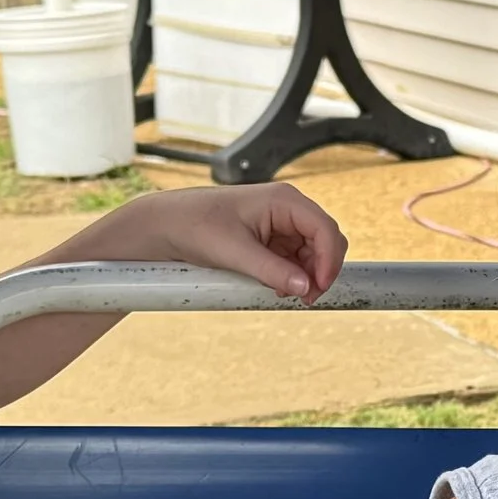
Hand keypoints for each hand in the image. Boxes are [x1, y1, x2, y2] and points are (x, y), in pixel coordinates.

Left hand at [79, 184, 347, 299]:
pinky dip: (292, 275)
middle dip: (321, 270)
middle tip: (306, 298)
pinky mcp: (271, 238)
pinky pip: (294, 259)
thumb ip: (274, 270)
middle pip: (325, 241)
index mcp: (284, 200)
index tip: (318, 287)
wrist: (168, 225)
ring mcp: (281, 223)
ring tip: (286, 293)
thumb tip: (306, 287)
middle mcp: (288, 208)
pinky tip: (277, 287)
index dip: (329, 260)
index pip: (325, 229)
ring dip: (307, 276)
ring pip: (312, 253)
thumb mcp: (236, 253)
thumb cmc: (197, 226)